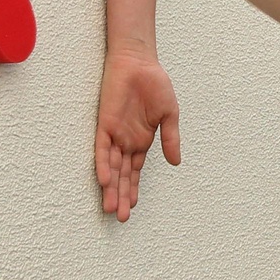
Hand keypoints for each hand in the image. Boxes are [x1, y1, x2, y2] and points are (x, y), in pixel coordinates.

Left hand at [94, 44, 181, 220]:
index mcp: (142, 141)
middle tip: (119, 217)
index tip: (132, 208)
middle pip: (122, 175)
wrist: (139, 62)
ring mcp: (115, 134)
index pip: (134, 172)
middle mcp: (126, 141)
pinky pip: (102, 148)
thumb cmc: (155, 85)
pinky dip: (103, 164)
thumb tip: (176, 163)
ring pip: (111, 167)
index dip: (132, 190)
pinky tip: (105, 180)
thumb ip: (171, 138)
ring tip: (110, 207)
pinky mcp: (105, 123)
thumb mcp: (169, 114)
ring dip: (111, 187)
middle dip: (121, 195)